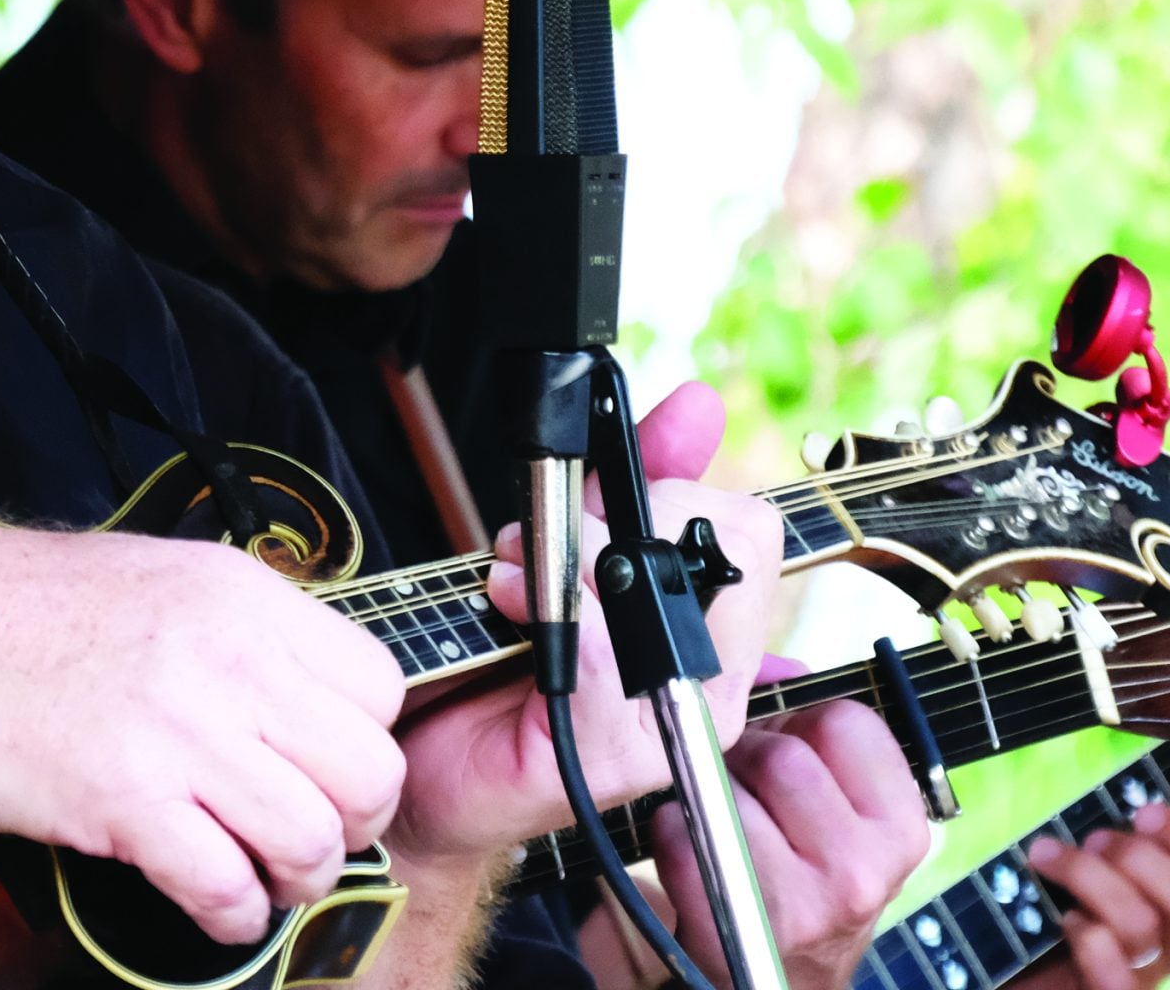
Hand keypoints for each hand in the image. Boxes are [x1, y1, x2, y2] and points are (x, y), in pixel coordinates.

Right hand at [0, 521, 407, 947]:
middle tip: (310, 832)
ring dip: (297, 875)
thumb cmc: (31, 607)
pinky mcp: (124, 799)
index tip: (328, 766)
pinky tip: (211, 901)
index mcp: (245, 598)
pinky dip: (232, 914)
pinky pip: (224, 885)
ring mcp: (178, 731)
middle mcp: (228, 660)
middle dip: (352, 823)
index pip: (379, 684)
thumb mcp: (168, 578)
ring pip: (312, 837)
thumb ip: (248, 630)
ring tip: (261, 873)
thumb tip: (311, 693)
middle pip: (368, 771)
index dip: (364, 740)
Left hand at [391, 382, 785, 859]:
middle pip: (723, 545)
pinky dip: (550, 611)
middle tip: (551, 538)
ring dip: (568, 560)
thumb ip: (632, 480)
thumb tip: (698, 405)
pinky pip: (603, 651)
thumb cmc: (490, 664)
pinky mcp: (619, 759)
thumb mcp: (563, 549)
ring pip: (658, 590)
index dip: (671, 491)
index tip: (599, 501)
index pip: (747, 529)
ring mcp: (671, 725)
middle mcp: (710, 684)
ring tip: (515, 574)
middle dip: (617, 516)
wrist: (422, 763)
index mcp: (706, 630)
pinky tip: (509, 607)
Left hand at [639, 698, 932, 989]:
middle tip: (747, 783)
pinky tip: (693, 847)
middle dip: (750, 754)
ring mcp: (802, 902)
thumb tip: (765, 660)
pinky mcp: (735, 922)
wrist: (792, 976)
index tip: (793, 744)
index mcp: (897, 826)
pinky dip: (670, 830)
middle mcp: (864, 868)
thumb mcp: (843, 809)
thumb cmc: (813, 873)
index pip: (846, 720)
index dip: (804, 720)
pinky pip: (679, 833)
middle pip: (781, 754)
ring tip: (724, 815)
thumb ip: (814, 728)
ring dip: (710, 790)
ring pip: (728, 787)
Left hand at [1019, 803, 1169, 989]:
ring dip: (1089, 878)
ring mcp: (1149, 974)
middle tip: (1095, 841)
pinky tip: (1068, 920)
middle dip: (1139, 857)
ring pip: (1141, 925)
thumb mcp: (1102, 862)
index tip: (1145, 814)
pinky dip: (1089, 941)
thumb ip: (1128, 844)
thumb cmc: (1067, 900)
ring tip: (1051, 859)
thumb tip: (1135, 809)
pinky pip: (1116, 978)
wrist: (1025, 966)